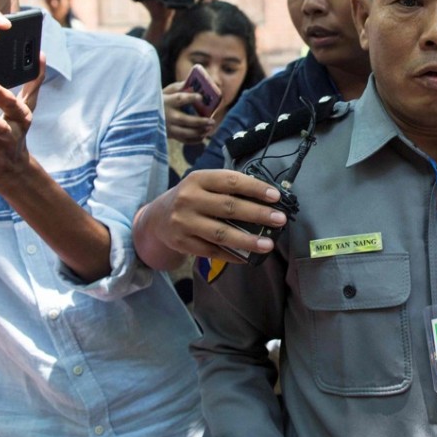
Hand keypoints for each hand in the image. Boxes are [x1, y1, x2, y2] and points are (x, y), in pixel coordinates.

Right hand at [139, 169, 287, 263]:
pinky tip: (248, 257)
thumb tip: (266, 199)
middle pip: (229, 207)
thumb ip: (228, 188)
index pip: (231, 181)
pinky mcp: (183, 243)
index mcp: (198, 179)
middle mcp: (188, 199)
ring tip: (268, 243)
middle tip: (280, 219)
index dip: (255, 188)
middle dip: (258, 214)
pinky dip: (232, 254)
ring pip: (221, 233)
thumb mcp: (204, 185)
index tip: (275, 196)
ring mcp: (184, 222)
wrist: (157, 218)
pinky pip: (212, 251)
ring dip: (248, 240)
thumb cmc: (192, 198)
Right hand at [163, 80, 215, 143]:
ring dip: (199, 132)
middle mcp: (166, 115)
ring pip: (184, 132)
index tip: (201, 97)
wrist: (143, 116)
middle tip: (212, 121)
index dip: (190, 98)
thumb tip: (192, 84)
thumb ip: (178, 87)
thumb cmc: (160, 100)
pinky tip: (203, 135)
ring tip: (209, 128)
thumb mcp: (165, 91)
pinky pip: (183, 140)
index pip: (179, 98)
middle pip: (184, 119)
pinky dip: (194, 140)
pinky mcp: (168, 135)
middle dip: (199, 121)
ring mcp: (166, 127)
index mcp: (166, 101)